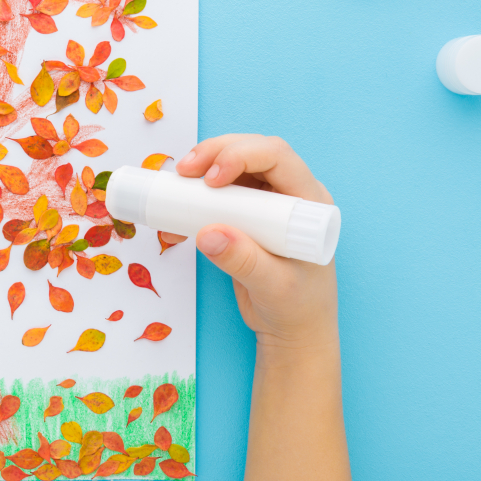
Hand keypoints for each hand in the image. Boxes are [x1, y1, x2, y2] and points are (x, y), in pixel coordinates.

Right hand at [175, 135, 337, 352]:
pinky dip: (193, 195)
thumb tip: (207, 233)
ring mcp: (266, 201)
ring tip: (173, 185)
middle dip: (214, 153)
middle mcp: (288, 193)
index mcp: (307, 201)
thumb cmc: (296, 307)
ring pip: (231, 165)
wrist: (291, 329)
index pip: (277, 157)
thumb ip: (243, 261)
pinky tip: (174, 214)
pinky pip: (217, 191)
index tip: (211, 180)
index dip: (241, 156)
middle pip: (251, 151)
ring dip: (200, 169)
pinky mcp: (245, 214)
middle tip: (182, 172)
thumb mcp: (273, 286)